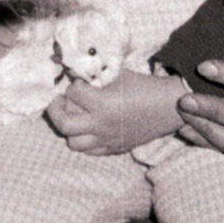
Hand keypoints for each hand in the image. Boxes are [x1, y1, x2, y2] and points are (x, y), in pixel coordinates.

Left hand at [47, 68, 185, 154]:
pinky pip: (90, 151)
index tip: (78, 82)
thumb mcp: (117, 74)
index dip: (72, 85)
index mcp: (101, 103)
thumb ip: (96, 74)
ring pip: (73, 143)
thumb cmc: (143, 86)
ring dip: (69, 129)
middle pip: (62, 124)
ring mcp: (107, 140)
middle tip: (59, 101)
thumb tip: (75, 71)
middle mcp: (100, 125)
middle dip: (55, 110)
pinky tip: (88, 128)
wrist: (168, 107)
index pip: (71, 93)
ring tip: (74, 116)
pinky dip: (84, 140)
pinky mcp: (115, 148)